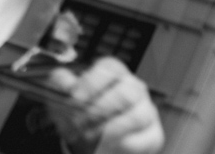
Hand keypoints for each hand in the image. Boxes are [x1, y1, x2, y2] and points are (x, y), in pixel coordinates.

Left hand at [44, 57, 163, 153]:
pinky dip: (119, 145)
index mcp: (114, 71)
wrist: (91, 132)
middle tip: (79, 122)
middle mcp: (134, 87)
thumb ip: (61, 82)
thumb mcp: (64, 90)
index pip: (110, 68)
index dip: (92, 82)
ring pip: (136, 117)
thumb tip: (66, 83)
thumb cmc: (80, 106)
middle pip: (125, 94)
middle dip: (99, 110)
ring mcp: (147, 110)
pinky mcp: (153, 135)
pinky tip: (103, 146)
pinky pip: (141, 140)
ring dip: (108, 130)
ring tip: (87, 136)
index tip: (75, 98)